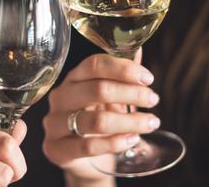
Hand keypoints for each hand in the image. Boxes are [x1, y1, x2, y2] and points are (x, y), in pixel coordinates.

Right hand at [42, 50, 160, 183]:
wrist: (84, 160)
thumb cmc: (98, 120)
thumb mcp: (111, 97)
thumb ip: (121, 75)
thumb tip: (137, 48)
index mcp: (73, 78)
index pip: (94, 65)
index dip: (123, 69)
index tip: (148, 78)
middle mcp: (60, 98)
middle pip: (97, 89)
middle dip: (131, 93)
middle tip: (154, 99)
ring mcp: (54, 124)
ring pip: (96, 121)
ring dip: (130, 121)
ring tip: (151, 123)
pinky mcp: (56, 150)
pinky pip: (89, 146)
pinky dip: (116, 142)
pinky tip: (133, 139)